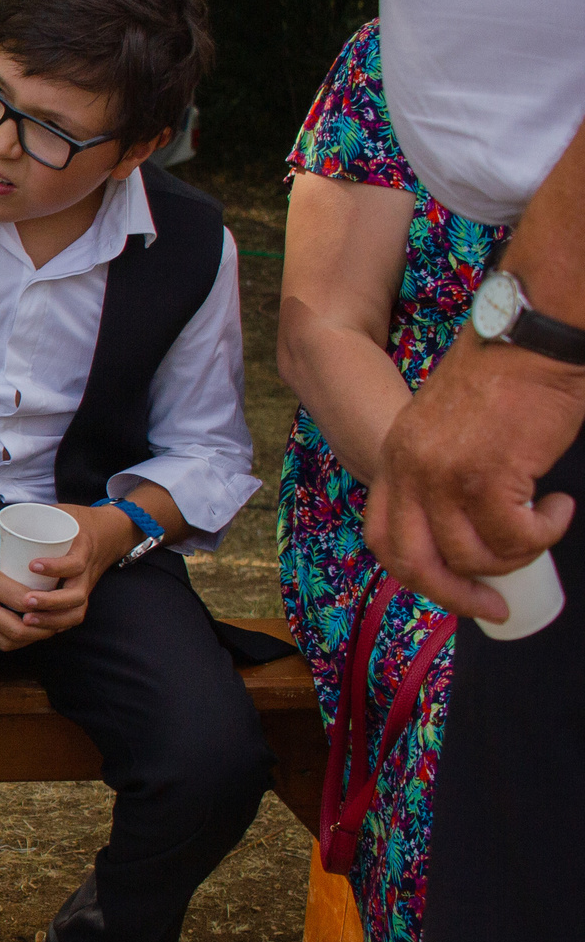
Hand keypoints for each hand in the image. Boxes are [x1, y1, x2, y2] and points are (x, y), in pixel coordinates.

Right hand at [0, 531, 54, 652]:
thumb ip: (6, 560)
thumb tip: (30, 569)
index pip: (23, 601)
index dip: (46, 605)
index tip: (58, 600)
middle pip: (17, 631)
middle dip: (42, 631)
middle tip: (56, 622)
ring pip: (4, 642)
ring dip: (26, 640)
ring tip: (40, 630)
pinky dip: (6, 642)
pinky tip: (16, 633)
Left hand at [7, 505, 136, 634]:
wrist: (109, 534)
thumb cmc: (77, 523)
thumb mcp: (60, 513)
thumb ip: (31, 518)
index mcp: (83, 549)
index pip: (75, 563)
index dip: (56, 567)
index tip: (32, 566)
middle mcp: (87, 573)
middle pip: (76, 595)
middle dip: (50, 602)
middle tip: (26, 601)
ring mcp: (86, 587)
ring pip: (76, 611)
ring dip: (52, 619)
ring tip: (27, 620)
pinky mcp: (81, 596)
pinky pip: (74, 616)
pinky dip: (58, 625)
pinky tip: (38, 629)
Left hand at [367, 336, 584, 619]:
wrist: (529, 336)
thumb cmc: (503, 378)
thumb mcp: (448, 429)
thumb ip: (442, 474)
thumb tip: (466, 530)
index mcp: (396, 458)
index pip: (383, 536)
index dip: (415, 573)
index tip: (452, 589)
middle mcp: (409, 470)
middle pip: (415, 561)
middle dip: (455, 595)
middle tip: (495, 605)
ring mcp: (443, 475)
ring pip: (472, 555)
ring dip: (515, 555)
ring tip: (544, 526)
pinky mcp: (487, 475)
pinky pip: (514, 537)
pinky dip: (543, 534)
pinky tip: (558, 509)